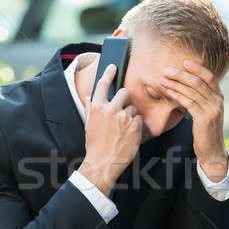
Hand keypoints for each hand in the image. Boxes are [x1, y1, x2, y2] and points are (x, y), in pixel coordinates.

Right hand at [78, 64, 142, 195]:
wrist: (103, 162)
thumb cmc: (95, 144)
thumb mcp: (89, 124)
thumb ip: (90, 109)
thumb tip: (90, 98)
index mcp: (96, 107)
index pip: (103, 84)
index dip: (109, 72)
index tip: (114, 66)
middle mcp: (110, 110)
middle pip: (124, 92)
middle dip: (125, 98)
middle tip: (123, 108)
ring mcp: (124, 118)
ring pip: (133, 107)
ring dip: (130, 115)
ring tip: (122, 128)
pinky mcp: (135, 126)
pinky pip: (139, 118)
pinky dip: (135, 125)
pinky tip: (128, 134)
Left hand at [159, 60, 228, 181]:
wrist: (212, 151)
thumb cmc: (206, 131)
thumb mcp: (205, 111)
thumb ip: (200, 98)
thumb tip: (185, 85)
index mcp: (219, 97)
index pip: (209, 76)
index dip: (197, 68)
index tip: (184, 61)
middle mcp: (218, 101)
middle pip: (198, 82)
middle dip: (181, 74)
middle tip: (167, 69)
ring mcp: (212, 110)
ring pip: (192, 91)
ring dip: (175, 84)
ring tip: (162, 79)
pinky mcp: (205, 119)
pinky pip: (188, 103)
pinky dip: (177, 95)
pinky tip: (168, 92)